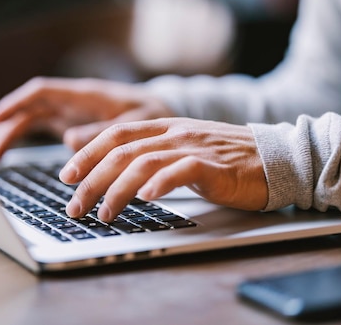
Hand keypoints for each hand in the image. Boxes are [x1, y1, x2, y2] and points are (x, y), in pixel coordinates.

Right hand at [0, 77, 173, 158]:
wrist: (163, 116)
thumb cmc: (152, 115)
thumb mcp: (135, 123)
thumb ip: (103, 132)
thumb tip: (69, 140)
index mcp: (86, 94)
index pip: (43, 91)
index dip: (16, 102)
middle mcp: (73, 101)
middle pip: (31, 108)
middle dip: (7, 125)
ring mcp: (70, 113)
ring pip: (32, 119)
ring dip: (11, 134)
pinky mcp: (72, 125)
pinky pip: (42, 129)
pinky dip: (24, 139)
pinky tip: (10, 154)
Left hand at [60, 118, 267, 222]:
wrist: (274, 156)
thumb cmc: (226, 159)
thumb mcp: (183, 149)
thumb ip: (152, 154)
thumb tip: (116, 174)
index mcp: (164, 126)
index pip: (115, 134)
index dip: (86, 152)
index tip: (66, 175)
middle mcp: (174, 132)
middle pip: (121, 151)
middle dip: (91, 180)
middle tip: (75, 206)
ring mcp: (193, 146)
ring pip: (143, 162)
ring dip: (117, 190)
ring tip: (103, 214)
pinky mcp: (213, 164)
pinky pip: (181, 171)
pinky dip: (160, 184)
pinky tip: (146, 199)